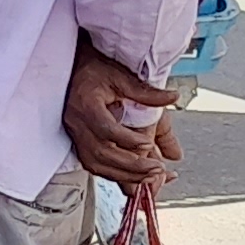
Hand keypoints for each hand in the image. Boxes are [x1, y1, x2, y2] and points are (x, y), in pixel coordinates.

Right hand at [61, 44, 179, 188]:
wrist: (73, 69)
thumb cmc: (94, 70)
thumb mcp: (121, 76)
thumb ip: (146, 92)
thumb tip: (172, 98)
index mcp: (86, 105)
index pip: (106, 130)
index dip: (128, 140)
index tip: (148, 144)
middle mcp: (77, 123)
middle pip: (101, 154)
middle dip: (131, 166)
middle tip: (156, 169)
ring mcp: (75, 135)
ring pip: (95, 164)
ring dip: (123, 175)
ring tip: (149, 176)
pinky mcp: (77, 142)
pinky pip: (92, 165)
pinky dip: (112, 173)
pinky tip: (131, 175)